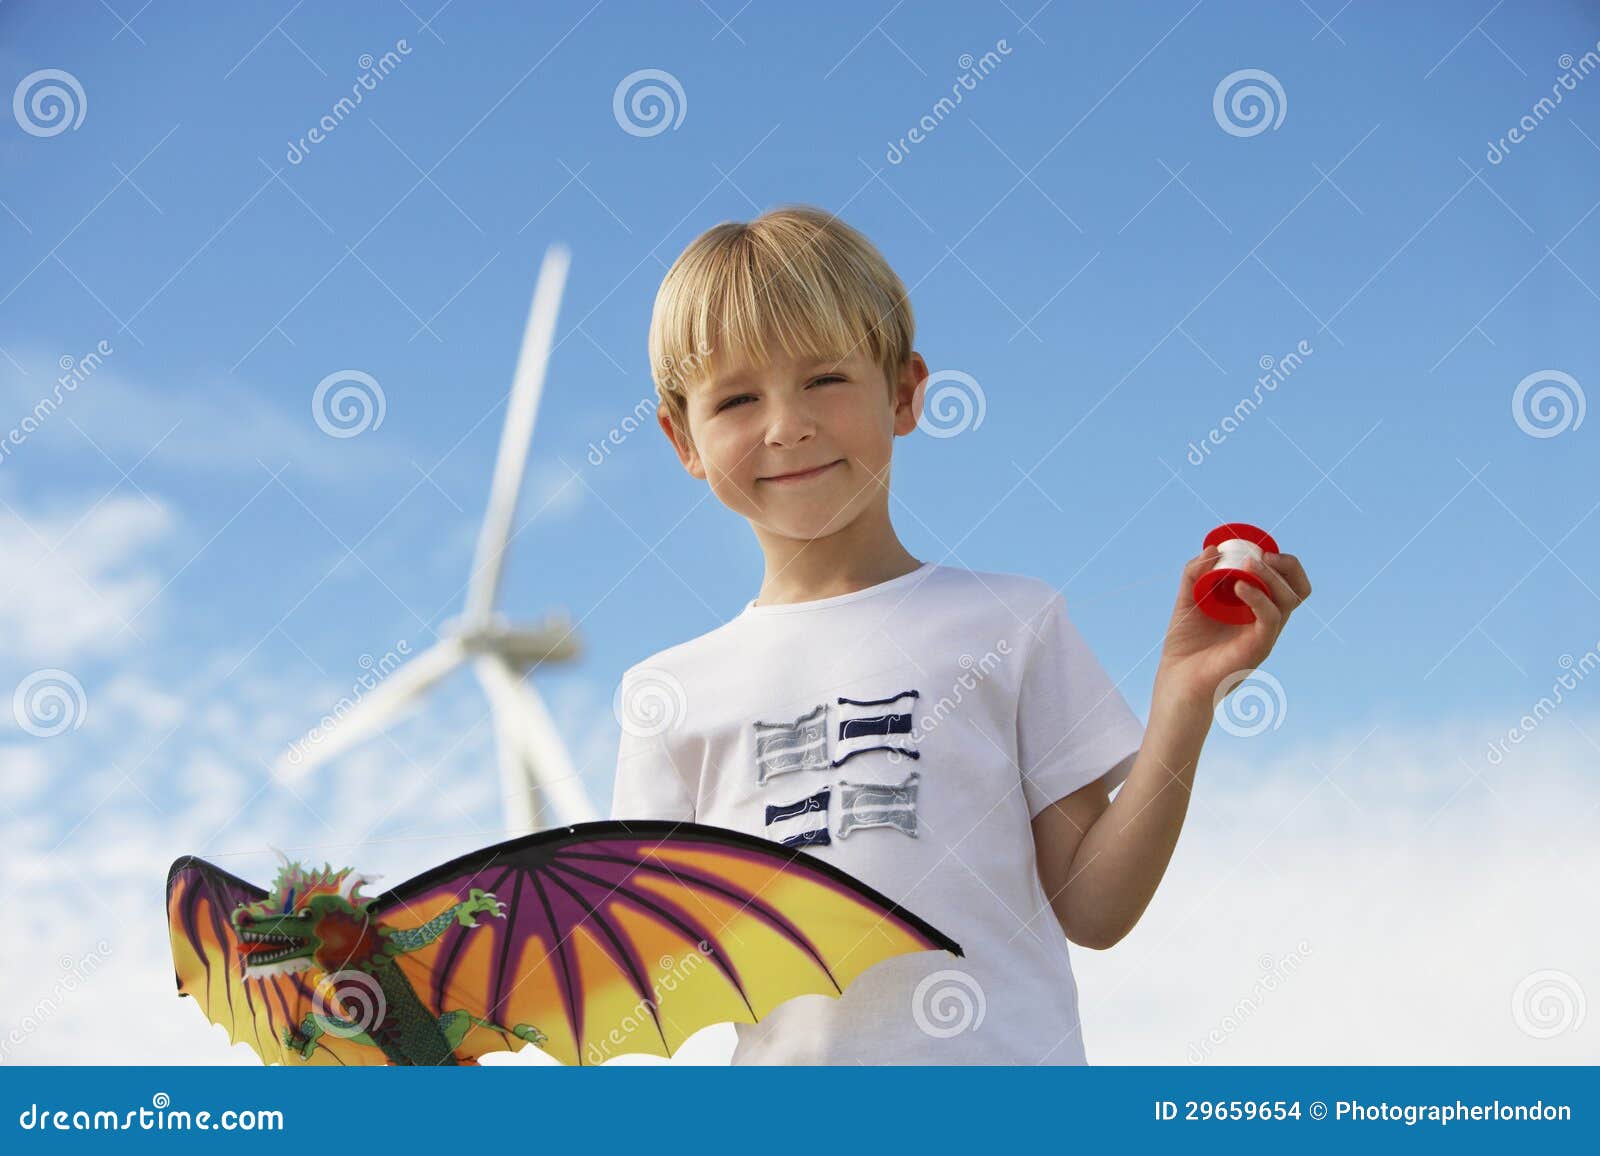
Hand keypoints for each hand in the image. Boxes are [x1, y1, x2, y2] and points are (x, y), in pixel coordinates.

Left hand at [1154, 544, 1311, 708]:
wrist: (1177, 681)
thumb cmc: (1185, 646)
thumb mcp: (1187, 600)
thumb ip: (1195, 574)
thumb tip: (1212, 549)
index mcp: (1256, 610)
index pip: (1287, 582)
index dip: (1281, 562)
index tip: (1257, 549)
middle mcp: (1266, 622)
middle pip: (1298, 589)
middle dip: (1287, 566)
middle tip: (1261, 555)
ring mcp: (1264, 636)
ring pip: (1288, 600)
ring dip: (1271, 576)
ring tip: (1249, 563)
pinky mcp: (1257, 648)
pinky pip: (1270, 619)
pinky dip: (1259, 597)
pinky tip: (1238, 585)